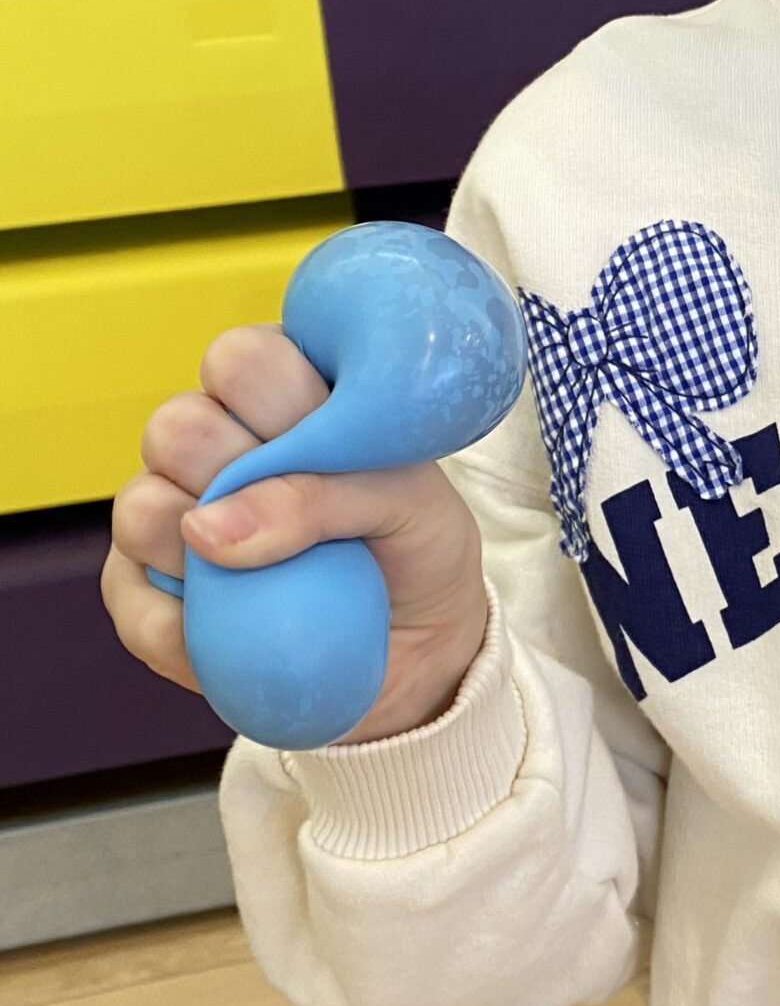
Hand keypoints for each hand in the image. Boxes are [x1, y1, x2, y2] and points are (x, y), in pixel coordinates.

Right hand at [102, 323, 492, 745]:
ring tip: (268, 575)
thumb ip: (324, 495)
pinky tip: (236, 632)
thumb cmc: (416, 548)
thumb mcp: (408, 505)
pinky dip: (182, 627)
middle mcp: (216, 445)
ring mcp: (174, 517)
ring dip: (199, 548)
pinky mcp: (148, 595)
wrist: (421, 648)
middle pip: (175, 425)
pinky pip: (131, 601)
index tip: (324, 440)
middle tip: (299, 513)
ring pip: (138, 505)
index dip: (272, 396)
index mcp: (281, 394)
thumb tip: (203, 528)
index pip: (239, 358)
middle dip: (236, 471)